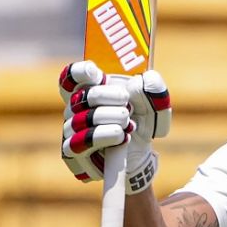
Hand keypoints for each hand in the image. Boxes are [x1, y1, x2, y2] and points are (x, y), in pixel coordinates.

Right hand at [58, 60, 171, 193]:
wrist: (140, 154)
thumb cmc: (141, 122)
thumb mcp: (155, 103)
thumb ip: (153, 87)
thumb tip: (137, 83)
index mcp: (90, 88)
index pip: (73, 75)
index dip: (81, 72)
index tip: (98, 74)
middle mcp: (75, 108)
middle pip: (84, 95)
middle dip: (110, 97)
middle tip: (128, 106)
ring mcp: (71, 130)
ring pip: (83, 119)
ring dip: (112, 119)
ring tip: (129, 124)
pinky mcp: (73, 152)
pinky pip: (82, 142)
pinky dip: (106, 136)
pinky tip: (122, 137)